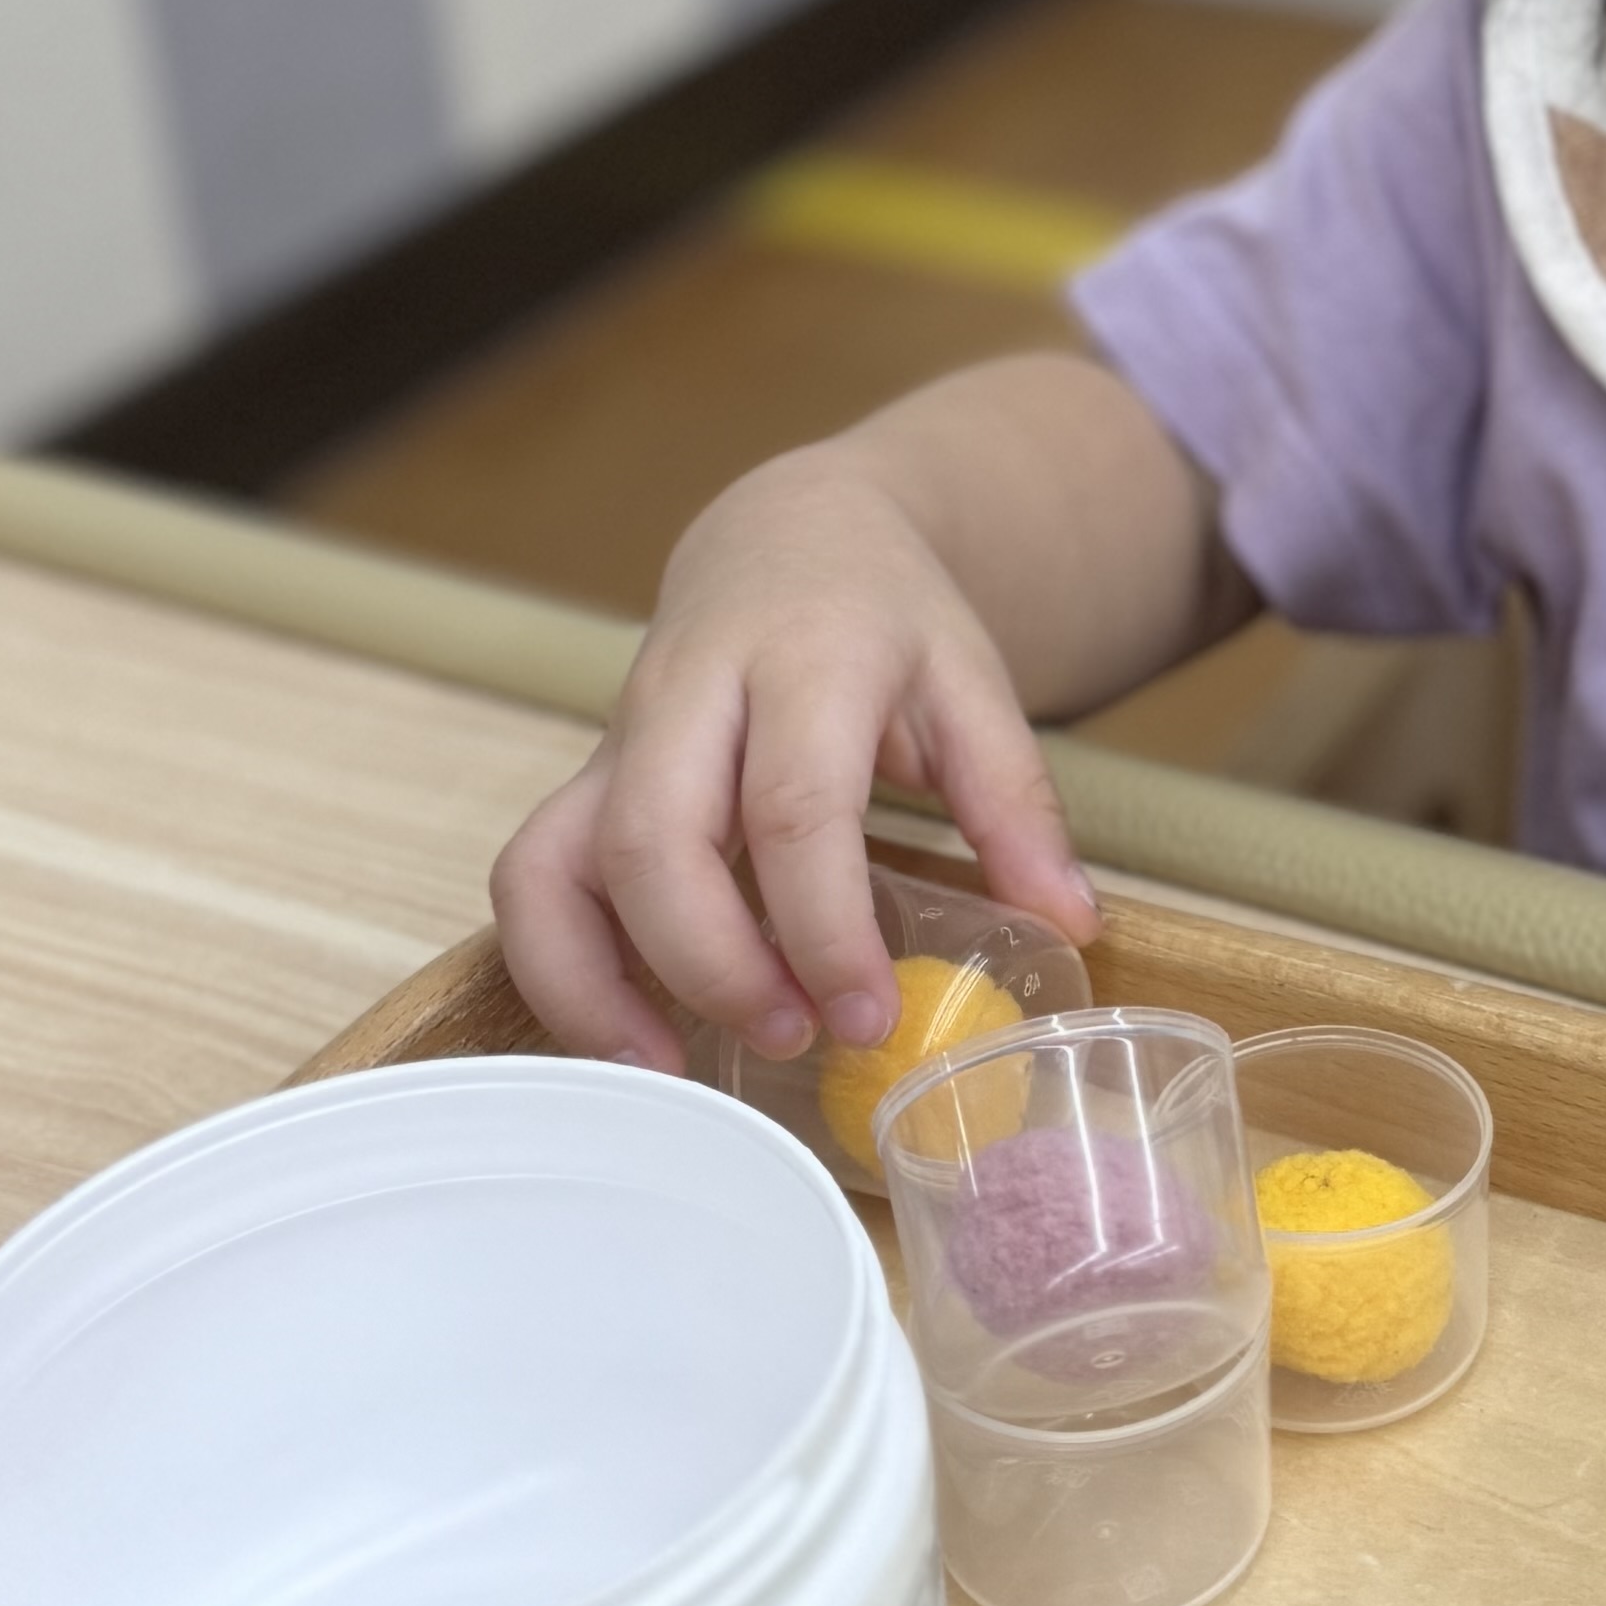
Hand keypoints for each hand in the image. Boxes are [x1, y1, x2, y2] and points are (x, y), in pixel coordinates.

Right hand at [492, 448, 1102, 1072]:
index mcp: (803, 659)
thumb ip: (1016, 801)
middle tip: (792, 1038)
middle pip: (652, 839)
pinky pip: (533, 883)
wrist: (787, 536)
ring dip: (598, 984)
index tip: (869, 1014)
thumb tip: (1071, 923)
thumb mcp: (973, 683)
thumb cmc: (884, 618)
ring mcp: (617, 740)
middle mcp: (686, 694)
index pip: (793, 806)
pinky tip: (636, 1042)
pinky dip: (562, 974)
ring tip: (679, 1069)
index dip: (824, 926)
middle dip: (712, 963)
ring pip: (551, 863)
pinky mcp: (583, 784)